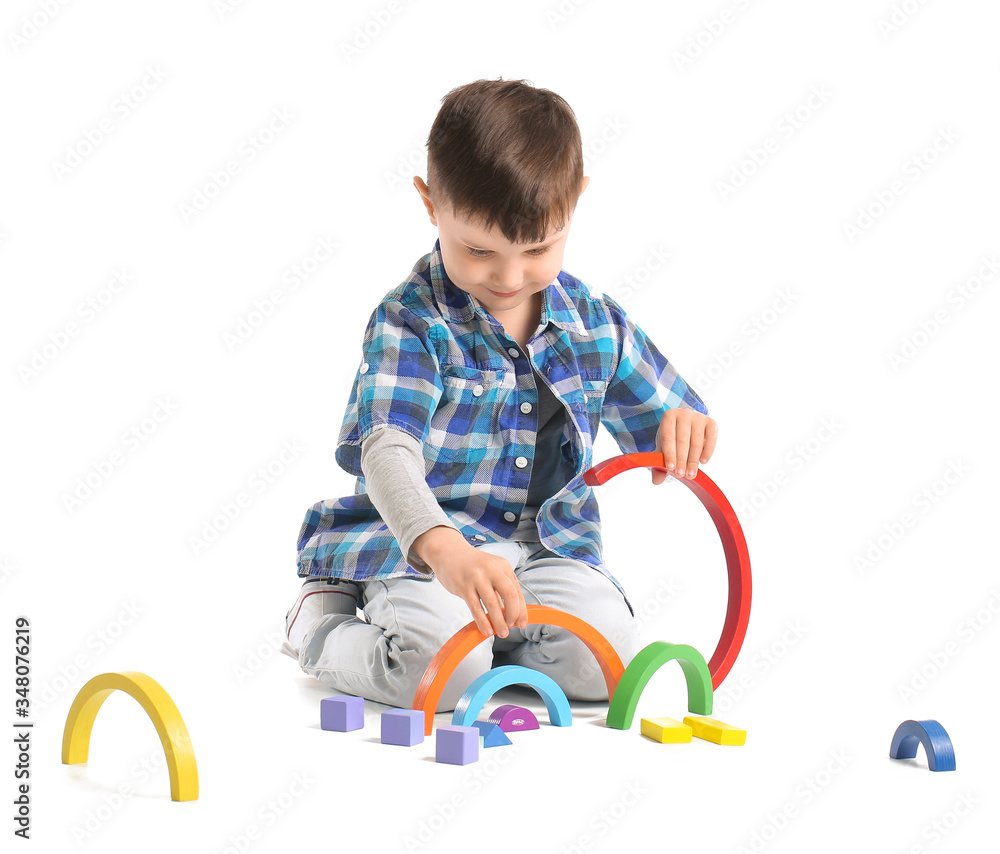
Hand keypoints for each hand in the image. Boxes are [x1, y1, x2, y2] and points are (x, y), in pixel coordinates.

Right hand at [411, 526, 527, 637]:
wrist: (448, 552)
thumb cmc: (472, 564)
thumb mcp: (491, 570)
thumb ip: (500, 589)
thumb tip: (511, 613)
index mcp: (503, 566)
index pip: (517, 591)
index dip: (521, 610)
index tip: (522, 623)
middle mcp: (492, 570)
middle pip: (509, 595)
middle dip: (513, 615)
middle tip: (511, 626)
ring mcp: (477, 578)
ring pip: (492, 604)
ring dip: (498, 622)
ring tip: (501, 632)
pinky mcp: (464, 586)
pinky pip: (476, 608)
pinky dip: (483, 621)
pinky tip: (486, 630)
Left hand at [653, 409, 717, 483]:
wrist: (687, 422)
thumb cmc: (673, 435)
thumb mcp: (663, 446)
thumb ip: (659, 461)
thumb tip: (656, 481)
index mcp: (668, 416)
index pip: (668, 437)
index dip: (669, 453)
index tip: (671, 468)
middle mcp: (684, 413)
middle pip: (683, 440)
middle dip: (682, 460)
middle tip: (681, 474)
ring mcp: (698, 416)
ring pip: (697, 442)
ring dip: (693, 460)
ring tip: (690, 474)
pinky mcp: (711, 422)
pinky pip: (711, 438)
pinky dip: (708, 451)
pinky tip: (703, 462)